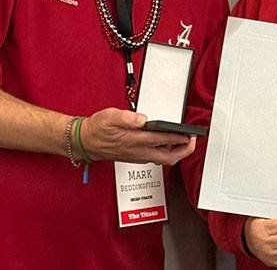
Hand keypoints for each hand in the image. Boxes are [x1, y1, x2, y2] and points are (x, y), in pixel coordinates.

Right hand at [79, 108, 195, 165]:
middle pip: (169, 157)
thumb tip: (142, 119)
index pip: (163, 140)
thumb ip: (127, 117)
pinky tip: (168, 144)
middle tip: (192, 140)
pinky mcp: (135, 157)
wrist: (84, 142)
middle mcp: (139, 151)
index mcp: (135, 140)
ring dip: (176, 152)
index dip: (179, 138)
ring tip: (184, 142)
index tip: (189, 133)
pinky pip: (156, 158)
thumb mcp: (109, 117)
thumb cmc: (96, 129)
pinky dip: (166, 152)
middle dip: (184, 150)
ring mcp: (138, 156)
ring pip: (163, 159)